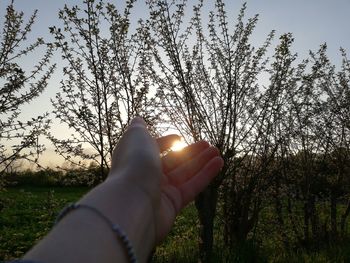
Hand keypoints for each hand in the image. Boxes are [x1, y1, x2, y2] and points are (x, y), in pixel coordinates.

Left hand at [109, 117, 223, 242]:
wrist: (133, 200)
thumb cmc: (134, 163)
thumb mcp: (135, 136)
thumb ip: (138, 127)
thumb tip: (138, 119)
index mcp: (136, 157)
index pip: (153, 148)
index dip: (166, 142)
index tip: (179, 137)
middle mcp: (147, 174)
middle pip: (173, 161)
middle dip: (191, 152)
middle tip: (208, 144)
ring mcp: (160, 191)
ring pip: (185, 173)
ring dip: (202, 162)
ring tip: (217, 152)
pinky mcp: (173, 204)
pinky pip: (192, 187)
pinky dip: (206, 175)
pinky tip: (219, 163)